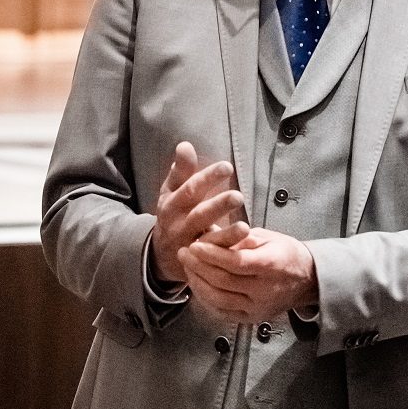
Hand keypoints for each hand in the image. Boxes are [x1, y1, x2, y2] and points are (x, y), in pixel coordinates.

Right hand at [149, 142, 246, 285]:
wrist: (160, 253)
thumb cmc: (172, 212)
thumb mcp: (171, 191)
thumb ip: (181, 170)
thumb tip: (185, 145)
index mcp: (172, 203)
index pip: (190, 188)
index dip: (207, 178)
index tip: (227, 167)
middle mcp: (178, 225)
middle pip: (199, 215)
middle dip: (218, 206)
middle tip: (238, 197)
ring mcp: (188, 245)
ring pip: (207, 242)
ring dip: (227, 235)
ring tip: (245, 227)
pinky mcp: (198, 263)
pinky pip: (214, 259)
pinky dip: (229, 253)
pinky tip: (246, 245)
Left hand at [179, 226, 318, 323]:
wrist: (307, 280)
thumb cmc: (286, 252)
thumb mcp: (268, 237)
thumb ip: (239, 238)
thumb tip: (210, 233)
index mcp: (271, 265)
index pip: (235, 262)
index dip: (212, 254)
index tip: (194, 244)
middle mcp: (264, 290)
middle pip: (223, 281)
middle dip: (199, 266)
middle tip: (184, 252)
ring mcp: (257, 308)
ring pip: (219, 299)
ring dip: (198, 283)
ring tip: (187, 268)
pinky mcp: (251, 319)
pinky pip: (222, 312)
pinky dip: (205, 299)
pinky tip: (197, 285)